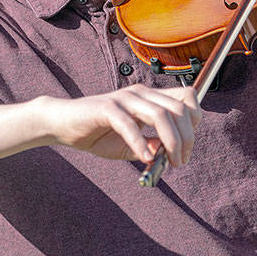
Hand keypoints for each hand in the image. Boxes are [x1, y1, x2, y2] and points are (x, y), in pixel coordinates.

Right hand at [42, 84, 201, 166]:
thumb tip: (167, 152)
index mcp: (149, 97)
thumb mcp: (130, 144)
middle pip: (179, 109)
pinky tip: (144, 158)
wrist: (62, 124)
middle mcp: (141, 93)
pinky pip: (129, 125)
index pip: (187, 99)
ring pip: (161, 115)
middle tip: (180, 161)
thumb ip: (151, 146)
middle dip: (186, 138)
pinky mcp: (106, 108)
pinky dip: (140, 143)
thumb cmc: (98, 133)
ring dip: (171, 141)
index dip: (194, 121)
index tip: (188, 146)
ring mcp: (124, 99)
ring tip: (169, 162)